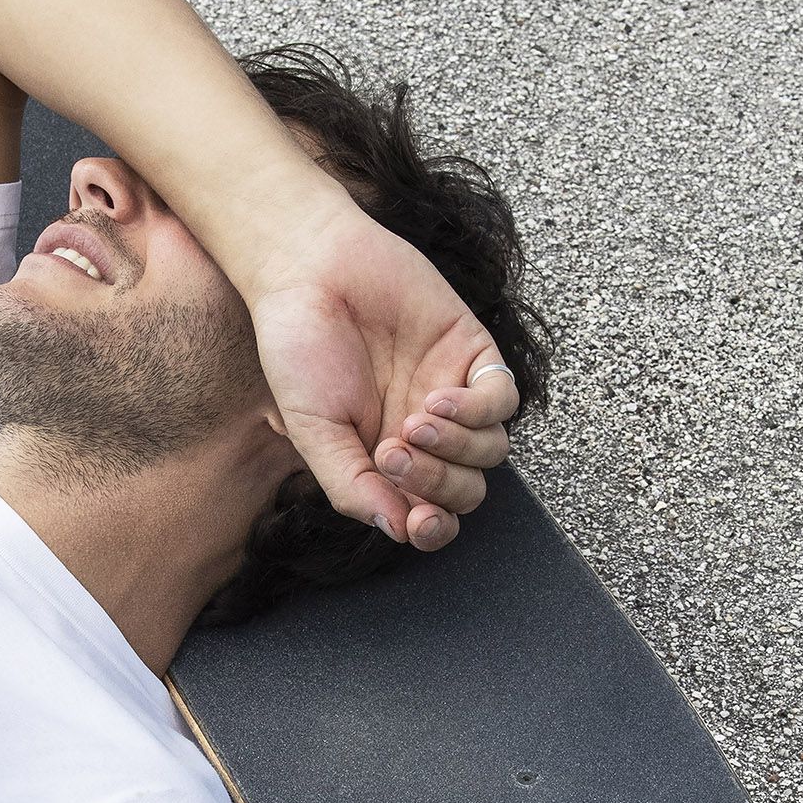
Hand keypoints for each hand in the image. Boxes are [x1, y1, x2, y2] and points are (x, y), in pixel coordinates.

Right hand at [245, 197, 519, 548]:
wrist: (308, 270)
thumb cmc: (300, 349)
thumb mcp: (314, 432)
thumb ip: (353, 487)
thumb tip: (399, 532)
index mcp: (385, 460)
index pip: (429, 514)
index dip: (432, 529)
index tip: (417, 521)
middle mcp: (424, 434)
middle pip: (465, 489)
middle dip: (438, 485)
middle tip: (393, 453)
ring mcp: (452, 393)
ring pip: (490, 452)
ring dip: (456, 450)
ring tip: (411, 423)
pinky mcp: (472, 353)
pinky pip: (502, 401)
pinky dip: (478, 412)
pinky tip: (438, 401)